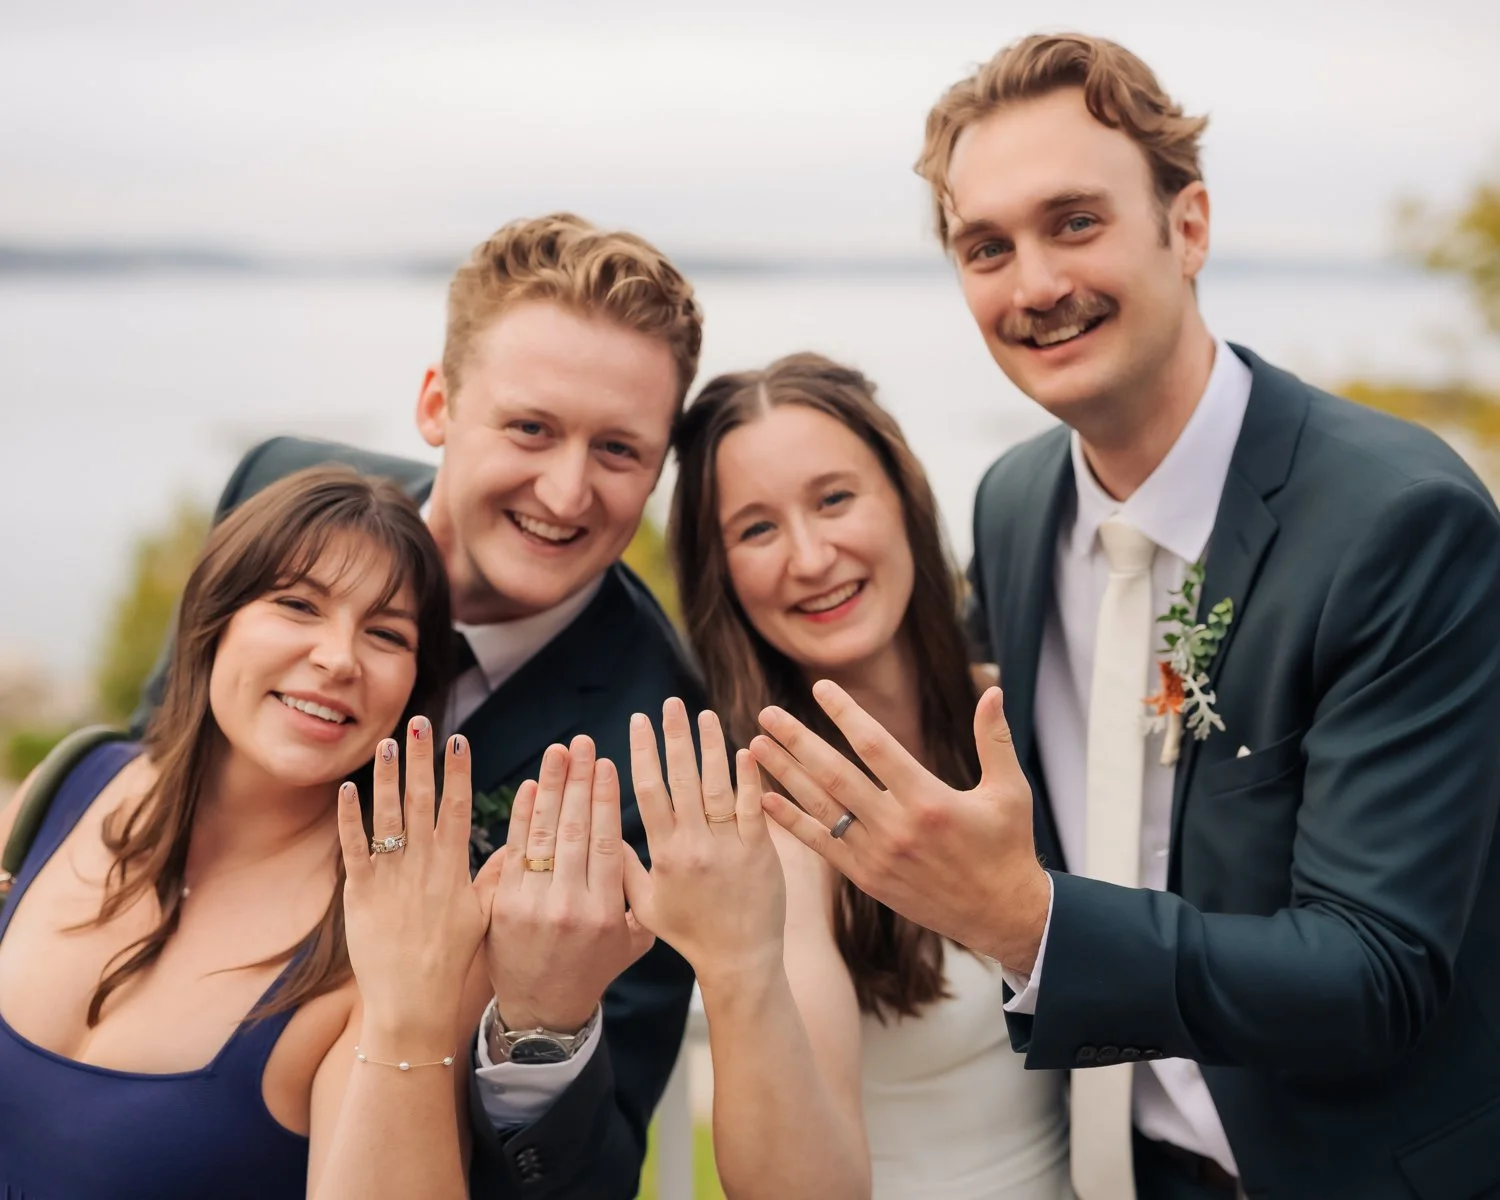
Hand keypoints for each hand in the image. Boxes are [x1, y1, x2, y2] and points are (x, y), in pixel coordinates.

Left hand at [338, 717, 487, 1047]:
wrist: (414, 1002)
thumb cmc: (454, 961)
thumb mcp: (485, 916)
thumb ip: (495, 877)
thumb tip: (516, 849)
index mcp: (455, 867)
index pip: (458, 806)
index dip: (458, 771)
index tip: (459, 738)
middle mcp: (424, 865)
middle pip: (422, 800)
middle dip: (421, 759)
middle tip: (420, 722)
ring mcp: (391, 877)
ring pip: (388, 816)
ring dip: (387, 776)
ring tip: (387, 742)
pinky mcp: (360, 894)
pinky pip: (353, 848)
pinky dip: (349, 818)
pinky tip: (348, 789)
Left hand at [481, 735, 654, 1032]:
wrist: (543, 1011)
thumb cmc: (594, 968)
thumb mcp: (633, 939)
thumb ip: (639, 892)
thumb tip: (634, 836)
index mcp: (607, 912)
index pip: (607, 842)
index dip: (606, 799)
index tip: (606, 762)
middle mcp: (571, 906)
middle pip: (575, 829)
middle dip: (579, 780)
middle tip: (582, 742)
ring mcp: (534, 906)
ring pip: (544, 835)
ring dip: (551, 787)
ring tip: (557, 751)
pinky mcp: (503, 907)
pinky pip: (514, 852)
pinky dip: (521, 817)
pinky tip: (530, 787)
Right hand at [622, 699, 785, 989]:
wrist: (739, 960)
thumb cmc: (690, 934)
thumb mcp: (646, 905)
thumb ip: (625, 866)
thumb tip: (599, 831)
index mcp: (664, 854)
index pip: (650, 791)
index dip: (644, 752)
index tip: (639, 721)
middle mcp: (695, 845)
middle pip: (683, 779)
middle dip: (675, 737)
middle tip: (670, 703)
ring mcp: (730, 846)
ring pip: (718, 786)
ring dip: (711, 747)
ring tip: (705, 715)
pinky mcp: (761, 851)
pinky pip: (752, 807)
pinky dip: (748, 777)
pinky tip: (743, 749)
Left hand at [753, 682, 1049, 971]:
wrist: (1001, 915)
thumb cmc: (1008, 847)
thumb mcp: (1010, 790)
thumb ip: (994, 738)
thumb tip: (992, 688)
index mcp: (930, 799)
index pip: (875, 745)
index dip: (845, 713)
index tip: (819, 687)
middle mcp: (897, 827)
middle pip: (835, 775)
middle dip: (797, 741)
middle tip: (766, 713)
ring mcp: (878, 855)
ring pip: (822, 808)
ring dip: (785, 775)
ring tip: (755, 746)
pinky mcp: (868, 878)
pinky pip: (822, 845)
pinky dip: (792, 822)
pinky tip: (766, 799)